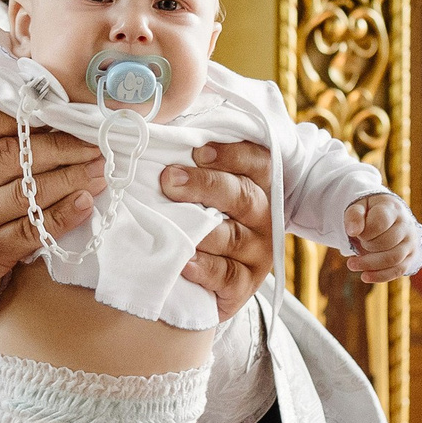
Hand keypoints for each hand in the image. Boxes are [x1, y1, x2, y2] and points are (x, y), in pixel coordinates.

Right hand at [0, 103, 106, 278]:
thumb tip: (46, 117)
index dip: (23, 116)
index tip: (59, 116)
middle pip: (10, 156)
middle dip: (61, 147)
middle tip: (93, 145)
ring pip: (26, 192)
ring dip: (71, 179)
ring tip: (98, 170)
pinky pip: (33, 230)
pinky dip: (64, 214)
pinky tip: (86, 201)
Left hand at [163, 140, 273, 321]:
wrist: (200, 278)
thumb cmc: (196, 219)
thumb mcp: (200, 189)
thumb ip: (190, 163)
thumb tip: (157, 137)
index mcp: (258, 187)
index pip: (258, 163)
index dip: (232, 154)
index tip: (198, 152)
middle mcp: (264, 218)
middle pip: (244, 196)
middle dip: (205, 184)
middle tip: (168, 180)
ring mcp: (257, 253)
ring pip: (233, 237)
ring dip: (200, 228)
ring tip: (169, 222)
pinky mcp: (245, 286)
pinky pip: (227, 276)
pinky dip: (205, 269)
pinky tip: (183, 263)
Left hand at [343, 192, 421, 282]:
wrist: (391, 217)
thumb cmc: (371, 212)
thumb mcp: (359, 207)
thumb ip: (354, 216)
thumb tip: (353, 231)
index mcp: (392, 209)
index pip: (381, 222)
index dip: (365, 232)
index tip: (355, 233)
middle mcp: (406, 225)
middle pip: (387, 242)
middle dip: (366, 247)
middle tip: (356, 246)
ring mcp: (410, 242)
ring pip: (393, 259)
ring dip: (370, 265)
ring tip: (352, 264)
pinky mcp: (411, 256)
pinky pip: (398, 270)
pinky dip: (380, 276)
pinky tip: (364, 276)